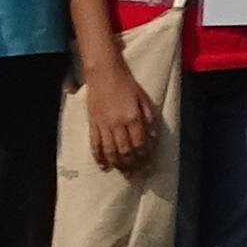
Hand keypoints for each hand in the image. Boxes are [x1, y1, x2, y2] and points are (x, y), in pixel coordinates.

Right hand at [81, 56, 156, 173]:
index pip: (140, 144)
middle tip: (137, 174)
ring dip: (118, 165)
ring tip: (124, 173)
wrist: (104, 72)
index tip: (148, 165)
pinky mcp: (92, 124)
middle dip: (132, 165)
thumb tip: (153, 137)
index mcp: (133, 117)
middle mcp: (118, 124)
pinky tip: (104, 166)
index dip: (144, 157)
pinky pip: (95, 145)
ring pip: (110, 152)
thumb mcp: (144, 98)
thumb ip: (149, 118)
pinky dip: (99, 158)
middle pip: (125, 151)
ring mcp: (103, 126)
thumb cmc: (127, 83)